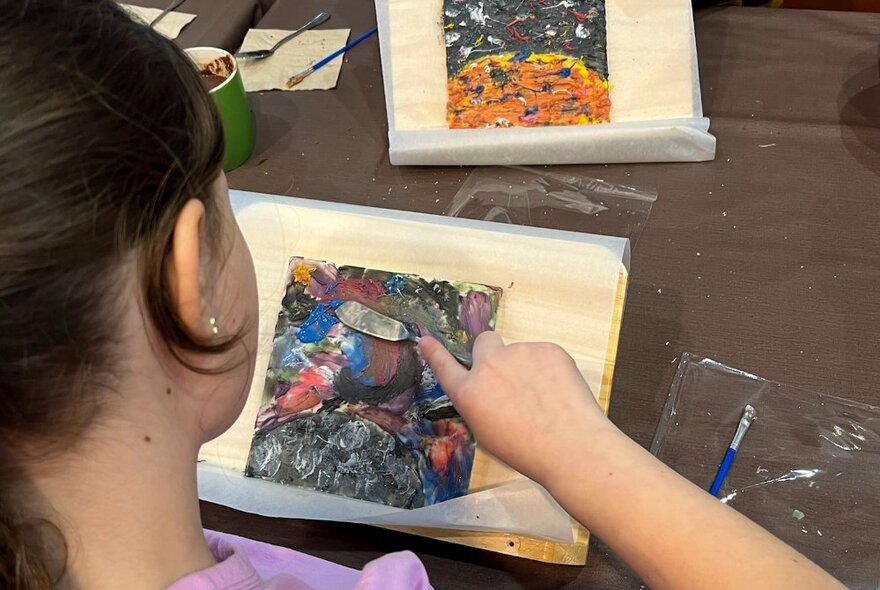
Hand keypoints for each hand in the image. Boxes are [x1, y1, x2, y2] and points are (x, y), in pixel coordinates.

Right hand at [418, 332, 611, 484]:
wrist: (571, 446)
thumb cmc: (528, 452)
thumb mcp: (488, 435)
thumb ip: (480, 405)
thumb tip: (488, 392)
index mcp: (469, 394)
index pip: (445, 367)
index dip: (435, 353)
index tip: (426, 341)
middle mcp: (488, 367)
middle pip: (484, 342)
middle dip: (492, 354)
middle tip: (510, 377)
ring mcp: (519, 353)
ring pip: (519, 352)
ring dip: (526, 367)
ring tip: (544, 398)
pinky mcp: (547, 349)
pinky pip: (543, 354)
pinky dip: (549, 369)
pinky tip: (559, 392)